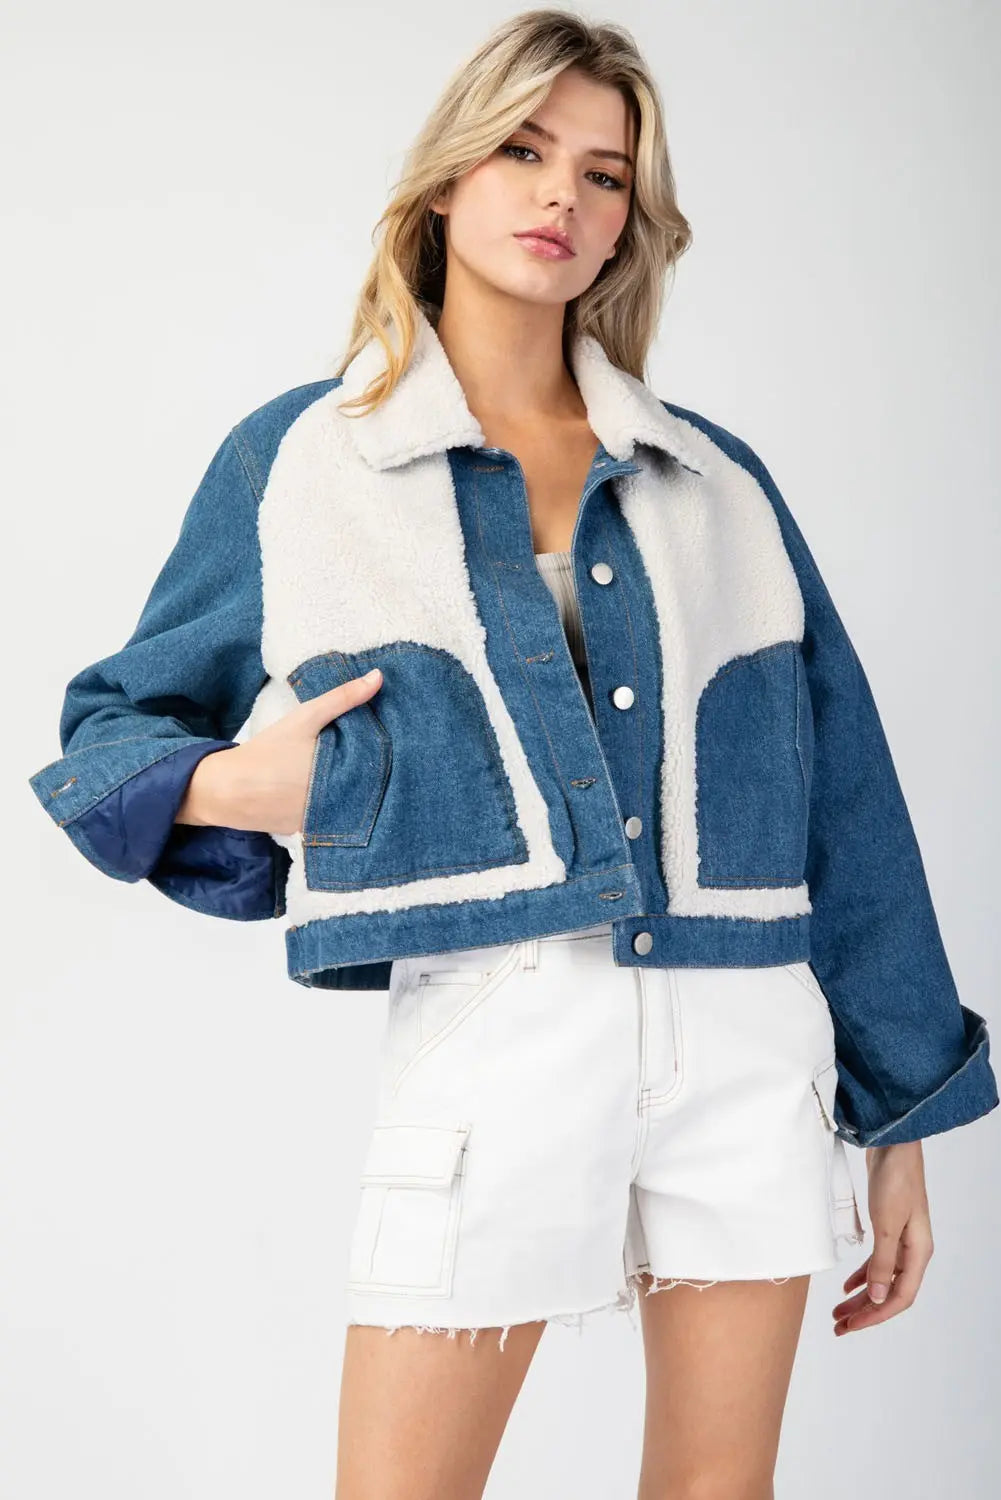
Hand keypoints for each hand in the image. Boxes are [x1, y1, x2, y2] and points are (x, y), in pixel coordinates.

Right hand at [176, 667, 383, 834]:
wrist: (229, 790)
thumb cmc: (268, 751)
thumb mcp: (305, 719)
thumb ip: (342, 698)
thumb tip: (378, 677)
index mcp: (344, 776)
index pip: (382, 769)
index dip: (390, 758)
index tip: (398, 745)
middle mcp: (339, 803)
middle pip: (368, 788)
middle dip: (375, 776)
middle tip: (384, 758)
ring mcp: (325, 821)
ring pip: (351, 805)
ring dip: (357, 793)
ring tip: (362, 775)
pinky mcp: (309, 831)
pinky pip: (332, 818)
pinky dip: (336, 806)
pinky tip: (336, 793)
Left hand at [831, 1140, 932, 1335]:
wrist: (893, 1145)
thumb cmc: (895, 1180)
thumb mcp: (886, 1224)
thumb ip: (882, 1263)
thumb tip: (876, 1298)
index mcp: (918, 1253)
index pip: (899, 1297)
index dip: (876, 1315)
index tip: (852, 1326)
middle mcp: (913, 1250)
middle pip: (889, 1292)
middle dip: (865, 1312)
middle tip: (840, 1326)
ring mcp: (901, 1239)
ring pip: (881, 1278)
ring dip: (861, 1296)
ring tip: (839, 1311)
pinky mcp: (888, 1227)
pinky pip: (877, 1261)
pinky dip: (862, 1275)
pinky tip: (847, 1285)